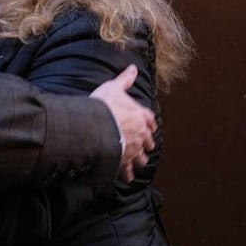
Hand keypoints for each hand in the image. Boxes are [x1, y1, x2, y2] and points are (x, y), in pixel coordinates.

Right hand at [89, 65, 155, 182]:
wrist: (95, 126)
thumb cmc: (104, 106)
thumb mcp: (113, 87)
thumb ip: (125, 80)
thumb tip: (133, 68)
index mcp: (141, 117)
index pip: (150, 120)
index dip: (149, 124)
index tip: (150, 127)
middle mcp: (140, 135)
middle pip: (148, 142)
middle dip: (146, 144)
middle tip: (144, 146)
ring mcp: (133, 149)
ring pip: (141, 158)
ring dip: (139, 159)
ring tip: (136, 161)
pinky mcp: (123, 162)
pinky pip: (128, 171)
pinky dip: (127, 175)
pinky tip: (126, 177)